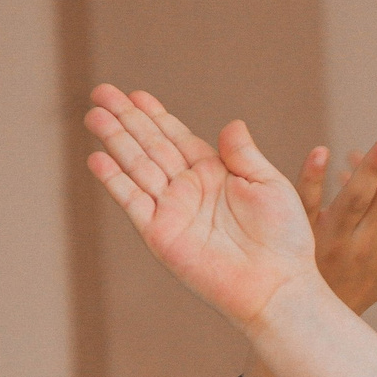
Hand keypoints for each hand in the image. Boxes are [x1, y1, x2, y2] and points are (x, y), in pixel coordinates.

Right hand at [85, 84, 318, 332]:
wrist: (277, 285)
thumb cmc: (283, 239)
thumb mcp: (269, 185)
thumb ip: (244, 154)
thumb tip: (231, 124)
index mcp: (215, 174)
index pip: (177, 137)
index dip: (155, 116)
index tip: (135, 94)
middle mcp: (189, 190)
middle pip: (150, 145)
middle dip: (125, 119)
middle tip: (101, 92)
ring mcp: (172, 211)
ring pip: (137, 166)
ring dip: (115, 141)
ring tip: (93, 115)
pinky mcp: (161, 235)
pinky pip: (133, 202)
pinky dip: (115, 181)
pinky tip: (97, 159)